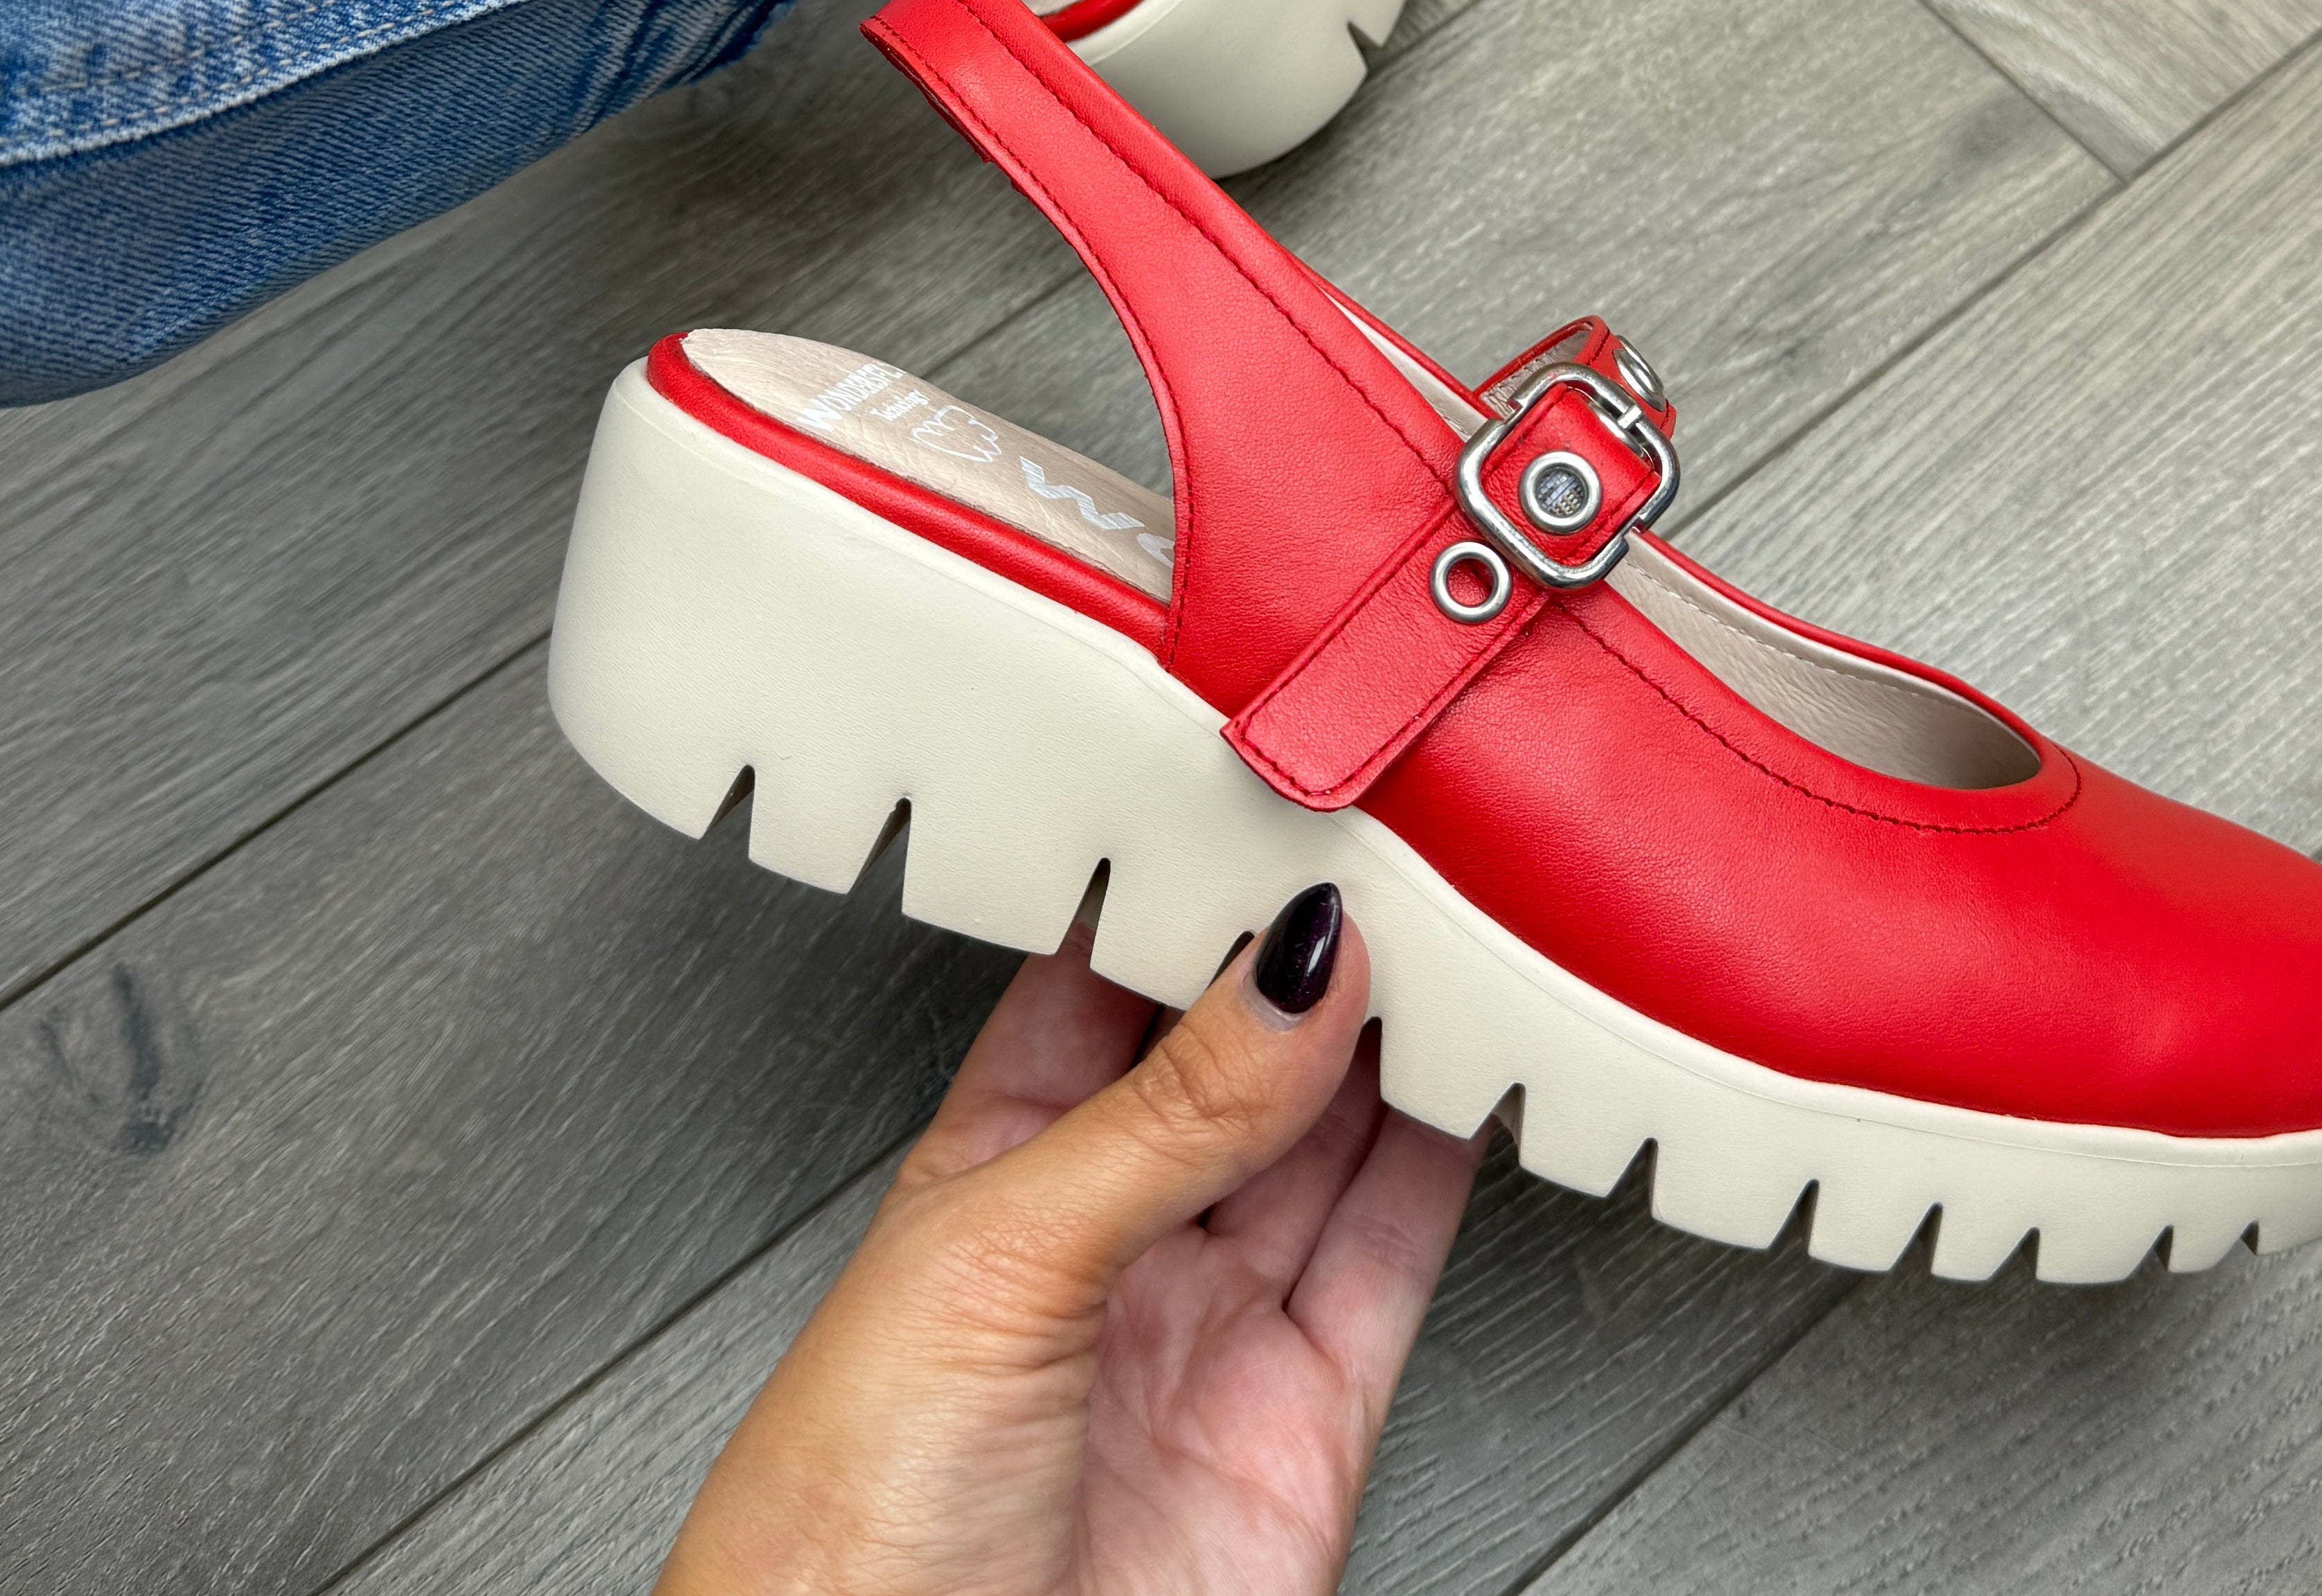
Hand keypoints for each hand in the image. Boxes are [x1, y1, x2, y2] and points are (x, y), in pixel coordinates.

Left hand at [656, 884, 1484, 1594]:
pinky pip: (1394, 1252)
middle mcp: (1112, 1236)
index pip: (1102, 981)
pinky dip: (1448, 1159)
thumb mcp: (1001, 1258)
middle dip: (1301, 952)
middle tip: (1381, 841)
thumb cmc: (847, 1531)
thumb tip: (1287, 971)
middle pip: (1233, 1053)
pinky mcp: (1307, 1412)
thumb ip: (1164, 1112)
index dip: (1180, 889)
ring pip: (1328, 1137)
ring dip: (1391, 1034)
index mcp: (995, 1169)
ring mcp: (1214, 1322)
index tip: (1257, 799)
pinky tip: (1474, 1073)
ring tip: (1450, 919)